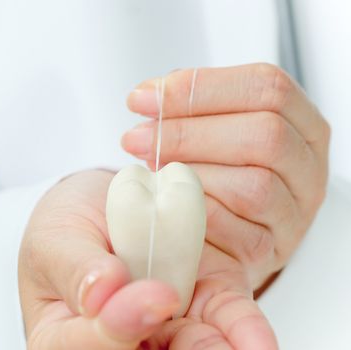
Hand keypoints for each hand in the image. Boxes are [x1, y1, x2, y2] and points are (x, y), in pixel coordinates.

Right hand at [19, 170, 277, 348]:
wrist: (102, 205)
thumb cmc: (68, 227)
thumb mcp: (55, 239)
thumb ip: (75, 268)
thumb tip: (102, 292)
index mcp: (64, 336)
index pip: (87, 345)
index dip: (119, 326)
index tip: (153, 296)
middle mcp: (118, 340)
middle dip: (185, 349)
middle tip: (208, 343)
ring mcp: (162, 325)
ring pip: (190, 345)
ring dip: (216, 347)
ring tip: (248, 349)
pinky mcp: (199, 302)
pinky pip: (222, 319)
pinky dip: (242, 330)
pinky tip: (257, 342)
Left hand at [122, 63, 329, 288]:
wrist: (228, 234)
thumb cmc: (220, 173)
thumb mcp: (216, 129)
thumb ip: (191, 106)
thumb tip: (149, 96)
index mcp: (303, 125)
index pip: (265, 88)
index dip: (199, 87)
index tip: (142, 99)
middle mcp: (307, 169)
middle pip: (265, 135)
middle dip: (188, 133)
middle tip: (135, 138)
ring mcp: (294, 214)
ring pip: (254, 186)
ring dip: (190, 174)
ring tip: (150, 171)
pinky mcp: (268, 251)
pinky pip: (234, 232)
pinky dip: (193, 214)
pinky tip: (165, 203)